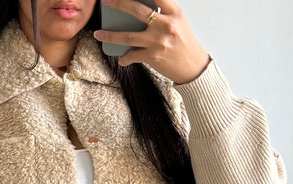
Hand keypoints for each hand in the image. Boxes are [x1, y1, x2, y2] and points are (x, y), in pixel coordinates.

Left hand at [94, 0, 210, 84]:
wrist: (193, 67)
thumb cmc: (183, 43)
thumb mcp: (177, 22)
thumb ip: (162, 13)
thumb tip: (137, 9)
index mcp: (174, 13)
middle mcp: (166, 25)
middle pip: (137, 10)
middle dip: (118, 3)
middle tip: (105, 0)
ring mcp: (159, 41)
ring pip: (128, 36)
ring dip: (110, 35)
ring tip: (98, 34)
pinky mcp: (154, 57)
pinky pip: (133, 55)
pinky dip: (125, 58)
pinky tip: (121, 58)